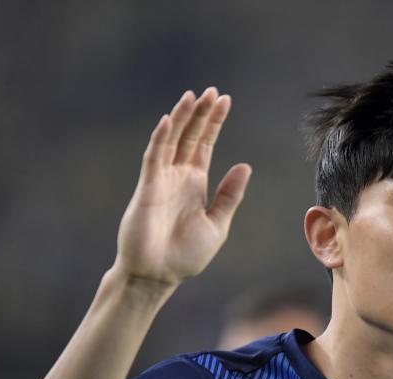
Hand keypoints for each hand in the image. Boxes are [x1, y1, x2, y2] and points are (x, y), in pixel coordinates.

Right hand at [113, 87, 251, 287]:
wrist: (159, 275)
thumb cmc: (186, 255)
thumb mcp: (217, 224)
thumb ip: (229, 195)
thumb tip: (245, 165)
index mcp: (196, 184)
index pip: (205, 145)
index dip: (214, 123)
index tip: (225, 101)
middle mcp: (178, 177)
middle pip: (190, 137)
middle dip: (201, 114)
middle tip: (213, 91)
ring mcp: (162, 180)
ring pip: (172, 140)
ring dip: (183, 118)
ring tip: (194, 95)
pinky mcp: (147, 188)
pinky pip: (154, 158)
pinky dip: (161, 138)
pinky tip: (171, 120)